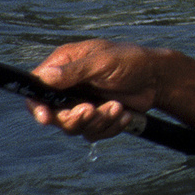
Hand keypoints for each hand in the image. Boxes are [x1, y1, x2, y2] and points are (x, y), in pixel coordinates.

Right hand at [27, 38, 161, 140]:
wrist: (158, 79)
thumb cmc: (131, 61)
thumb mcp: (102, 62)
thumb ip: (73, 71)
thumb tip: (44, 76)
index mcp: (64, 65)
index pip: (37, 88)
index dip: (37, 105)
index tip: (46, 116)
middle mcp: (69, 87)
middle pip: (54, 115)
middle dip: (74, 117)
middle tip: (92, 110)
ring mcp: (82, 103)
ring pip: (74, 127)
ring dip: (98, 121)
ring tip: (117, 107)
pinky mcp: (96, 118)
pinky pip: (93, 133)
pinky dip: (110, 126)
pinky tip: (124, 114)